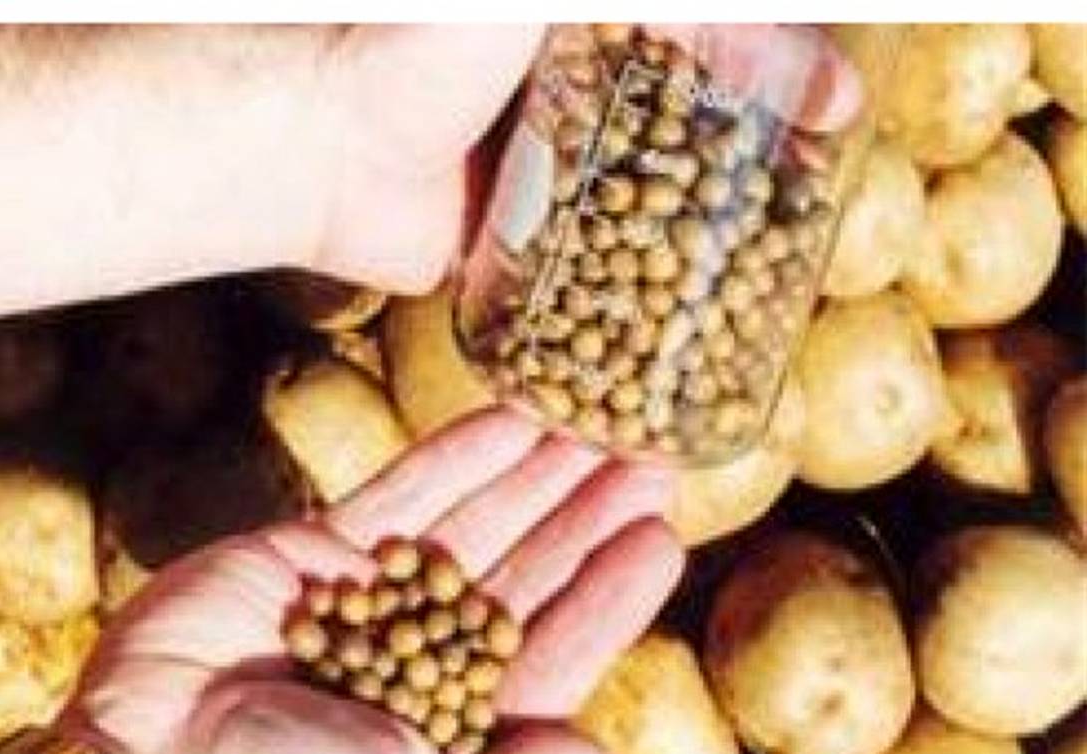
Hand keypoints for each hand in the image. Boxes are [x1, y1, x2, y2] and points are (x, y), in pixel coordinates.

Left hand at [0, 24, 858, 335]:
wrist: (322, 146)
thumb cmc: (418, 46)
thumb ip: (642, 0)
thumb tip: (762, 31)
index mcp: (594, 39)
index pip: (714, 52)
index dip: (784, 75)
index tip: (836, 106)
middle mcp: (583, 110)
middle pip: (700, 136)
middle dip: (768, 164)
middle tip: (818, 192)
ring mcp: (557, 186)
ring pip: (665, 213)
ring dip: (724, 235)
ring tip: (783, 262)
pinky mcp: (531, 255)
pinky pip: (607, 279)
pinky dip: (655, 296)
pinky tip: (705, 316)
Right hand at [60, 409, 681, 753]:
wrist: (135, 747)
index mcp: (456, 722)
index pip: (553, 650)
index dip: (607, 592)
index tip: (660, 534)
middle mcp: (425, 655)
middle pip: (527, 573)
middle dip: (585, 514)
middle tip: (645, 454)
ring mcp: (375, 598)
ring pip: (475, 525)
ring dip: (534, 474)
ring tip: (587, 421)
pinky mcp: (320, 554)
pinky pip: (403, 497)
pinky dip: (457, 459)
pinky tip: (508, 421)